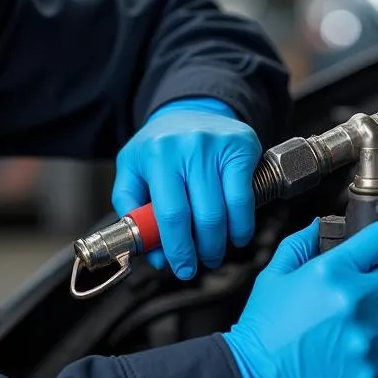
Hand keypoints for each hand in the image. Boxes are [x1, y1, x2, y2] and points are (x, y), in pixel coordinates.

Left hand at [112, 98, 261, 278]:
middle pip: (203, 216)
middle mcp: (188, 146)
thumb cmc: (159, 147)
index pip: (171, 213)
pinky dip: (242, 224)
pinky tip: (236, 234)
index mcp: (156, 153)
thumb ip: (132, 210)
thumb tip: (156, 256)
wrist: (190, 109)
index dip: (179, 249)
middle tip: (201, 263)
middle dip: (203, 250)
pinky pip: (246, 197)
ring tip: (215, 251)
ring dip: (223, 242)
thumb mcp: (131, 170)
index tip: (182, 268)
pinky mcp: (242, 146)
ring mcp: (218, 145)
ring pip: (226, 211)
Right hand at [223, 213, 377, 377]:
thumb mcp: (273, 276)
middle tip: (372, 289)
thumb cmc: (263, 328)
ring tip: (367, 323)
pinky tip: (368, 349)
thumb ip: (299, 245)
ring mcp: (368, 338)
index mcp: (331, 272)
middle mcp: (355, 301)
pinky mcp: (375, 371)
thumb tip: (320, 227)